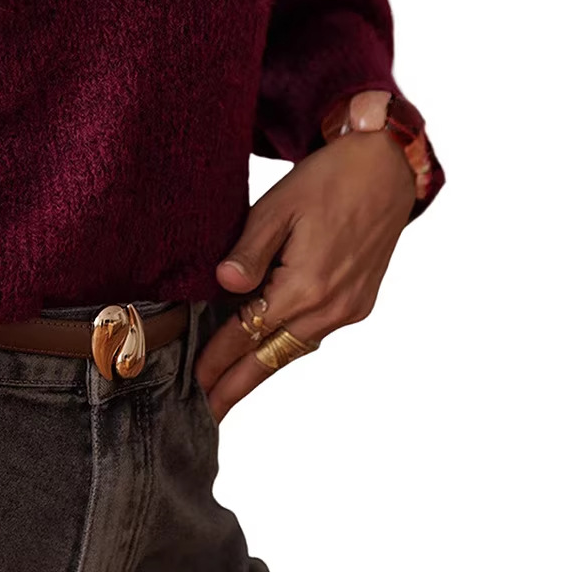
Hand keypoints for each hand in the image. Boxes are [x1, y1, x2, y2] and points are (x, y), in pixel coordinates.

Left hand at [193, 99, 416, 423]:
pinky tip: (268, 350)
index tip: (194, 385)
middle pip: (273, 356)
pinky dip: (287, 346)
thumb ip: (250, 249)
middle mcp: (331, 307)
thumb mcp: (279, 205)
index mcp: (306, 286)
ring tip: (230, 388)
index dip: (219, 360)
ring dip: (262, 368)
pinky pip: (315, 334)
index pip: (249, 334)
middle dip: (238, 385)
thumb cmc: (329, 179)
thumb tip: (225, 284)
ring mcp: (349, 308)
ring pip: (295, 349)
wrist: (387, 169)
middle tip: (207, 413)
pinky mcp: (359, 302)